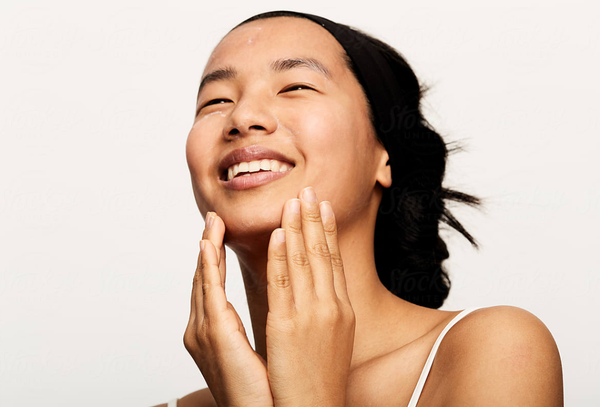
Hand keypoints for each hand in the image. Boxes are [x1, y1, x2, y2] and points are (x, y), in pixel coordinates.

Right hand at [183, 212, 273, 406]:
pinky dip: (208, 265)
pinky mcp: (214, 333)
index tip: (223, 230)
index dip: (218, 255)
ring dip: (207, 246)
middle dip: (209, 244)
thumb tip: (275, 300)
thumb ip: (258, 319)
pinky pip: (210, 291)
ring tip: (212, 221)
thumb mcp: (262, 343)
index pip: (216, 282)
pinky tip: (208, 244)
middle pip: (206, 276)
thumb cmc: (272, 384)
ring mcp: (206, 329)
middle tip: (215, 217)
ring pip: (203, 278)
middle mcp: (205, 327)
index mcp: (217, 328)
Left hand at [265, 187, 355, 406]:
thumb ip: (328, 310)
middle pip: (323, 254)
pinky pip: (284, 283)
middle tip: (309, 190)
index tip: (324, 207)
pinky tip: (280, 234)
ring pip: (305, 262)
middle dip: (315, 219)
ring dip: (299, 228)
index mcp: (342, 310)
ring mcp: (312, 315)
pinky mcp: (289, 326)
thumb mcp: (334, 339)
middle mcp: (331, 307)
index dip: (329, 230)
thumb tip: (321, 290)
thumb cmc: (321, 380)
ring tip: (295, 201)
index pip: (335, 261)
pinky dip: (282, 256)